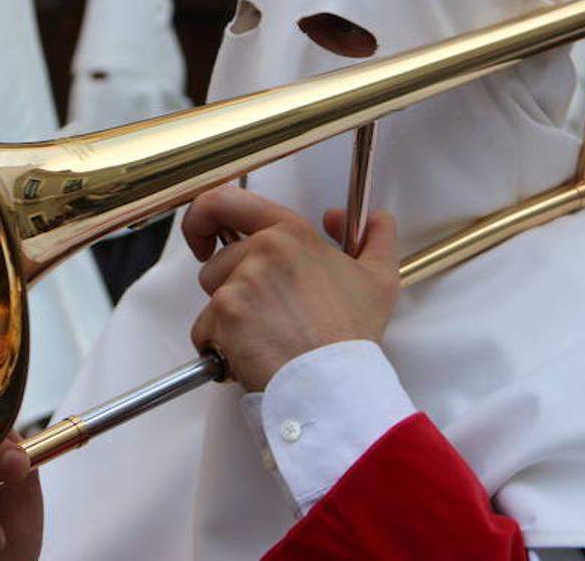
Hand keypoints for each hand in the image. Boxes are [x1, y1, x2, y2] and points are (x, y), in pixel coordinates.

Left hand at [185, 187, 399, 391]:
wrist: (332, 383)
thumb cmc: (349, 336)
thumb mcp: (380, 278)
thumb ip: (378, 237)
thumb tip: (371, 219)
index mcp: (290, 233)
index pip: (225, 200)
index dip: (203, 217)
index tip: (206, 238)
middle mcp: (261, 250)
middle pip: (217, 261)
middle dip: (229, 286)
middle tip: (256, 310)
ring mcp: (239, 282)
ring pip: (212, 296)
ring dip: (228, 318)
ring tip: (265, 335)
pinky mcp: (224, 315)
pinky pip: (205, 330)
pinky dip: (220, 346)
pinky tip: (252, 353)